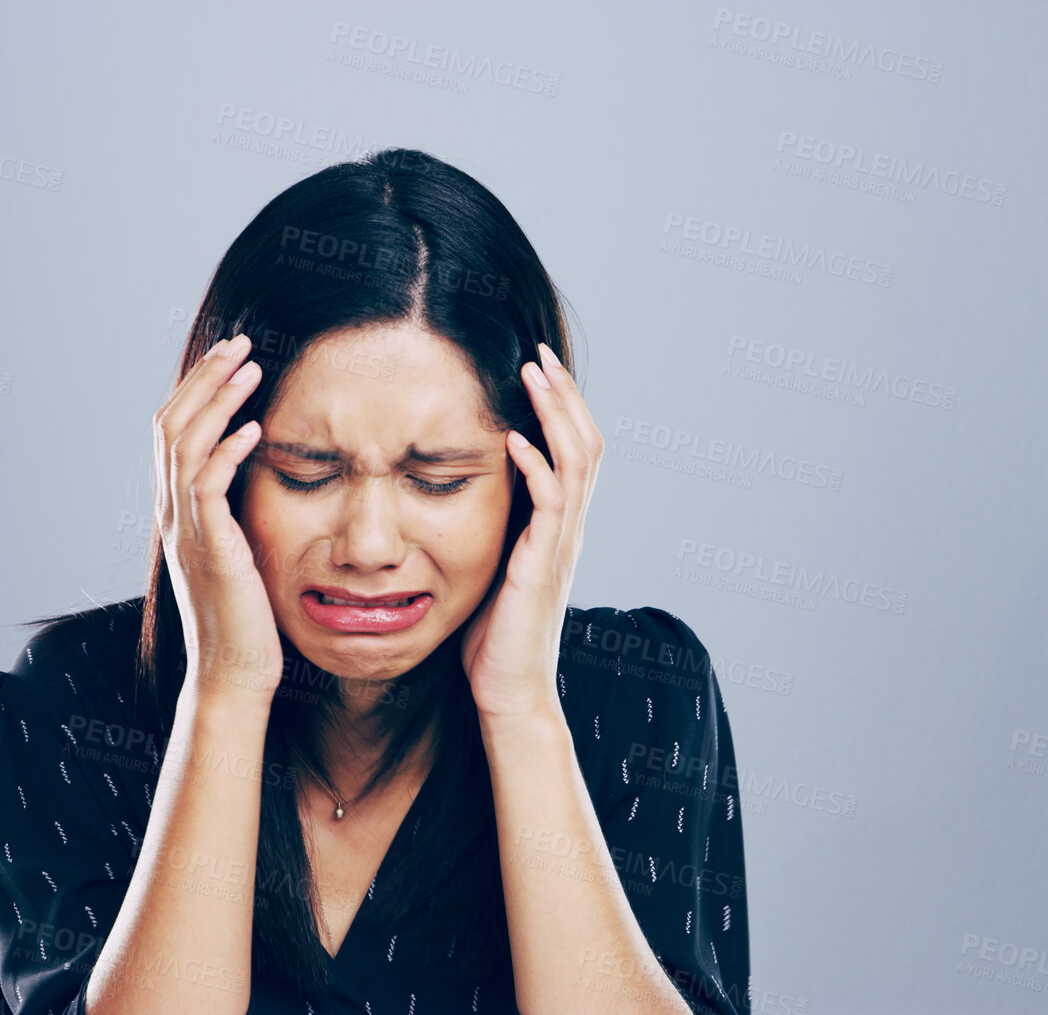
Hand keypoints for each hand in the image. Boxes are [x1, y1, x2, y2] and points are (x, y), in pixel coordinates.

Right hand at [152, 332, 281, 711]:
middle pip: (171, 425)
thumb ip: (234, 514)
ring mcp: (185, 530)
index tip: (230, 360)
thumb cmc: (244, 619)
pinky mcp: (209, 548)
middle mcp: (172, 515)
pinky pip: (207, 486)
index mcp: (177, 512)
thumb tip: (256, 479)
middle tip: (238, 344)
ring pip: (184, 445)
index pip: (172, 433)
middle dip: (205, 379)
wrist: (231, 673)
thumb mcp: (237, 553)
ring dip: (218, 401)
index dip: (197, 391)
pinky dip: (228, 450)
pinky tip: (255, 428)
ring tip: (251, 367)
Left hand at [460, 341, 604, 720]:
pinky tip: (517, 440)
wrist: (510, 693)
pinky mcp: (542, 567)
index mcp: (558, 529)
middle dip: (563, 396)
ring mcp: (560, 548)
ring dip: (555, 415)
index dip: (561, 408)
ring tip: (534, 376)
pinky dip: (537, 469)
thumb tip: (462, 495)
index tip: (535, 368)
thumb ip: (493, 532)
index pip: (573, 452)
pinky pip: (550, 507)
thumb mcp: (492, 569)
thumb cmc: (493, 639)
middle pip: (585, 445)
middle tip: (539, 355)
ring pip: (576, 465)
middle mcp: (569, 531)